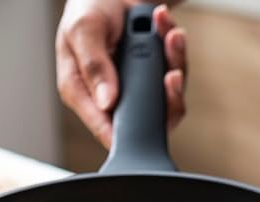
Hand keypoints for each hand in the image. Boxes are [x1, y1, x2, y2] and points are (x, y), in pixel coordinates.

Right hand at [56, 0, 186, 147]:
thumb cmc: (89, 9)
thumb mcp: (83, 30)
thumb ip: (93, 65)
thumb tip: (106, 102)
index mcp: (82, 91)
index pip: (105, 128)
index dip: (127, 132)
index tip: (148, 119)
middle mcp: (111, 94)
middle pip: (145, 118)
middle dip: (164, 95)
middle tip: (170, 73)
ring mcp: (137, 86)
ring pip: (168, 97)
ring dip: (174, 63)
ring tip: (170, 35)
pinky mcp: (156, 75)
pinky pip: (177, 72)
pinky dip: (176, 48)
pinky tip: (167, 26)